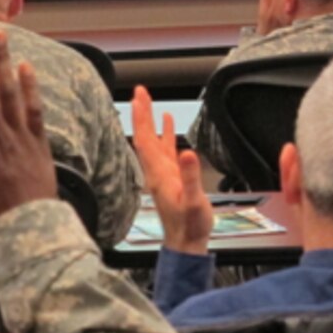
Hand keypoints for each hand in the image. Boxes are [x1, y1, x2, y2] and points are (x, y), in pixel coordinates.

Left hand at [131, 85, 212, 254]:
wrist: (186, 241)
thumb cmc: (189, 225)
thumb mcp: (193, 201)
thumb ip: (190, 177)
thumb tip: (187, 152)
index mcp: (158, 173)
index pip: (145, 139)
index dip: (141, 117)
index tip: (139, 98)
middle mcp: (156, 170)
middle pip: (145, 135)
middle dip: (142, 112)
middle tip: (140, 91)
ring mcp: (162, 172)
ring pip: (154, 140)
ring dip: (151, 120)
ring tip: (149, 101)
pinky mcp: (171, 176)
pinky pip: (166, 149)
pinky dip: (166, 133)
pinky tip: (169, 123)